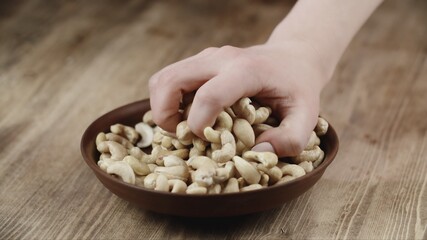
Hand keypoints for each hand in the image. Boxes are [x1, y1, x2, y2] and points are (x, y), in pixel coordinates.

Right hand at [149, 42, 328, 156]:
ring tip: (182, 126)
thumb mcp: (307, 115)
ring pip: (163, 77)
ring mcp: (207, 57)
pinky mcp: (200, 61)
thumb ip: (290, 139)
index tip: (207, 140)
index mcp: (246, 71)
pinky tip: (187, 113)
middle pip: (171, 80)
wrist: (293, 57)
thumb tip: (257, 153)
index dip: (199, 125)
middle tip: (182, 136)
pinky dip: (168, 99)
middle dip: (165, 115)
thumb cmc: (298, 87)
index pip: (208, 96)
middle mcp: (220, 58)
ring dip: (162, 106)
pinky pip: (170, 77)